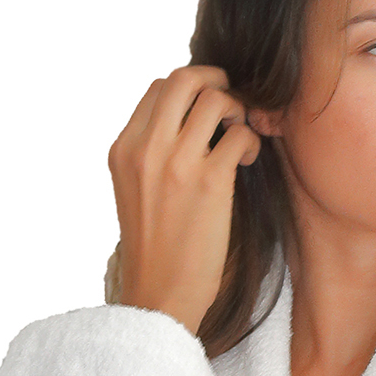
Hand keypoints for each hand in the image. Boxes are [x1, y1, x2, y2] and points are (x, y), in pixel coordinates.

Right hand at [108, 65, 261, 334]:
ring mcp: (177, 162)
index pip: (158, 88)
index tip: (205, 108)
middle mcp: (147, 148)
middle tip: (232, 104)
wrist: (159, 297)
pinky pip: (240, 135)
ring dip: (237, 110)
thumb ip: (151, 153)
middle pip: (184, 79)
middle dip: (215, 81)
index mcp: (124, 148)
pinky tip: (247, 161)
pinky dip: (250, 141)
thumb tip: (186, 121)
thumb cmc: (154, 250)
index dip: (189, 89)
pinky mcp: (210, 183)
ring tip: (240, 136)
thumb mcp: (135, 191)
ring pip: (214, 99)